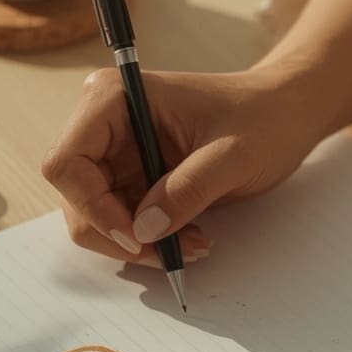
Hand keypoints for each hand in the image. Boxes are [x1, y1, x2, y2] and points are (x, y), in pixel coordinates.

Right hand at [41, 66, 325, 265]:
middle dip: (119, 233)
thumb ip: (187, 189)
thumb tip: (144, 230)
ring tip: (193, 246)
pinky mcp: (131, 177)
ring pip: (95, 217)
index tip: (137, 236)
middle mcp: (102, 124)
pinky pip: (121, 222)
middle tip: (171, 254)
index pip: (67, 164)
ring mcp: (115, 152)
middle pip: (76, 197)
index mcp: (113, 98)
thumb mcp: (232, 156)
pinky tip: (189, 238)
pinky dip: (149, 240)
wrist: (285, 115)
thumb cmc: (263, 118)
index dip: (93, 207)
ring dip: (138, 243)